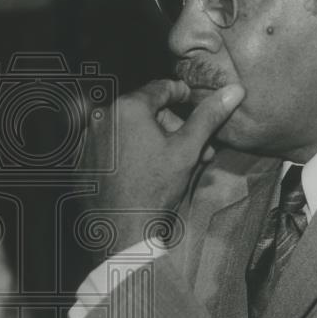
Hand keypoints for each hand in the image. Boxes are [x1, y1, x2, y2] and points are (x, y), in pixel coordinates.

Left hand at [83, 79, 243, 245]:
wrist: (122, 229)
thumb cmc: (154, 188)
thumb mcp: (187, 149)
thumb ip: (208, 116)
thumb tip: (233, 91)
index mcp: (127, 107)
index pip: (160, 88)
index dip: (181, 94)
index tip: (192, 100)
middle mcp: (102, 116)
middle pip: (144, 110)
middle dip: (171, 126)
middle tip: (194, 146)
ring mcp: (89, 137)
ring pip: (129, 128)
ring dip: (153, 139)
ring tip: (173, 161)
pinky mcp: (83, 157)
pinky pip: (112, 144)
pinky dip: (130, 150)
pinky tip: (147, 168)